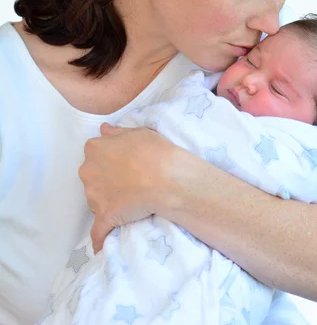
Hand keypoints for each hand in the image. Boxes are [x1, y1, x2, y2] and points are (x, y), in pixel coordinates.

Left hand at [79, 123, 177, 252]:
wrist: (167, 179)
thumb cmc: (156, 151)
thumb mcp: (138, 132)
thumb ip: (116, 133)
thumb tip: (103, 130)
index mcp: (94, 148)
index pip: (95, 154)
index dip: (109, 160)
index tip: (122, 164)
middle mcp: (88, 171)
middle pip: (92, 178)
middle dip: (105, 181)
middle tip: (126, 183)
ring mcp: (93, 196)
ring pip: (95, 201)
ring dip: (106, 203)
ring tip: (128, 204)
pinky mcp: (104, 216)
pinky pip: (97, 233)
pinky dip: (100, 239)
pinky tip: (102, 246)